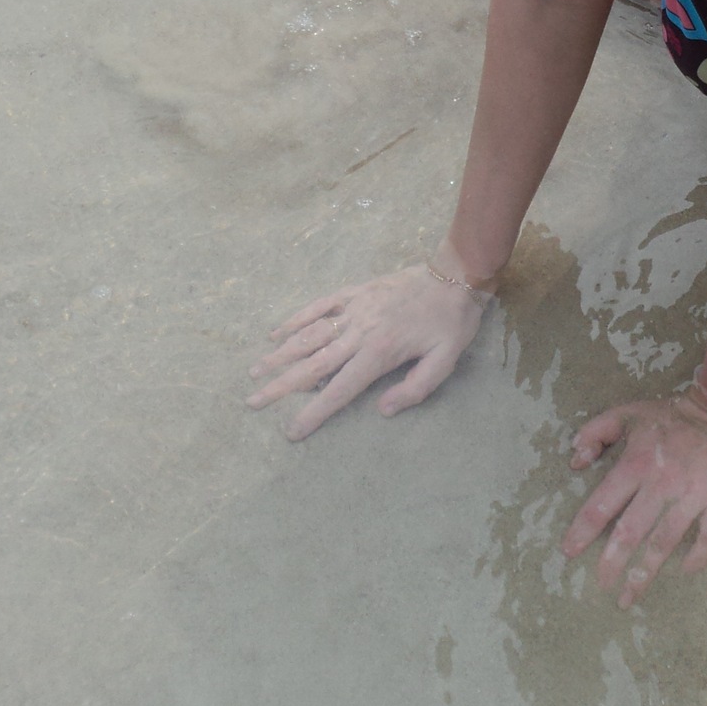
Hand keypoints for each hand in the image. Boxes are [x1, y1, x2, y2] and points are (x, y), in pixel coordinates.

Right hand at [249, 264, 490, 439]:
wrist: (453, 275)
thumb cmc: (451, 323)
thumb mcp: (445, 362)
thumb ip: (414, 389)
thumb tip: (382, 410)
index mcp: (380, 352)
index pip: (340, 389)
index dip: (314, 412)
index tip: (291, 430)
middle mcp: (360, 331)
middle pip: (313, 364)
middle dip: (281, 385)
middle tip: (253, 401)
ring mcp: (354, 308)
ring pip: (308, 335)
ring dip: (280, 354)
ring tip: (254, 371)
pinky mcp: (354, 292)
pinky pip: (318, 306)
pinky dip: (295, 319)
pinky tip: (276, 333)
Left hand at [561, 397, 706, 607]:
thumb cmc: (672, 416)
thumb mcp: (628, 413)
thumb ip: (596, 431)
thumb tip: (574, 460)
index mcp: (636, 463)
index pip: (602, 503)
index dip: (583, 531)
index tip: (568, 552)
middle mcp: (662, 483)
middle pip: (631, 532)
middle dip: (612, 563)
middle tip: (600, 585)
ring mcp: (693, 495)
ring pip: (665, 542)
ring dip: (646, 572)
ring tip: (630, 595)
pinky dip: (698, 557)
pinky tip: (686, 571)